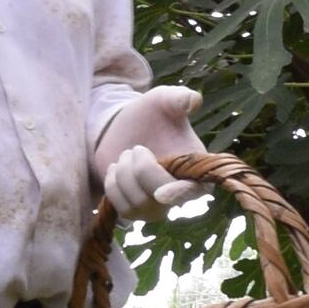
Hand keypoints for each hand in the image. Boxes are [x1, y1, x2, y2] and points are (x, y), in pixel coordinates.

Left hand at [92, 85, 206, 220]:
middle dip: (140, 170)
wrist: (125, 126)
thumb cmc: (151, 113)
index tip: (161, 194)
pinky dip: (112, 185)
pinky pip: (121, 209)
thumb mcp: (163, 99)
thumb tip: (193, 101)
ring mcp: (158, 206)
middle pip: (159, 199)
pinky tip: (116, 169)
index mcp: (196, 170)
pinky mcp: (137, 210)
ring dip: (124, 175)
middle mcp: (181, 193)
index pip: (193, 191)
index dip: (178, 194)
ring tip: (126, 156)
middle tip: (136, 147)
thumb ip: (178, 98)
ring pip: (137, 205)